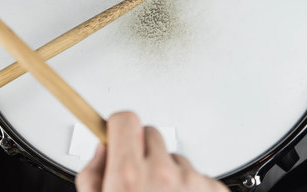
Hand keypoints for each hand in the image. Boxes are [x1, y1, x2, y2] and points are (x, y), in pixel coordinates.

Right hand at [76, 112, 227, 191]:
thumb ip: (92, 176)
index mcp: (128, 175)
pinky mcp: (214, 190)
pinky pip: (198, 175)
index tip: (116, 133)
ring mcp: (192, 182)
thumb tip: (102, 151)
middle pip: (150, 133)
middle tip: (137, 176)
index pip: (125, 120)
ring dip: (167, 172)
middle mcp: (162, 173)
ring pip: (174, 156)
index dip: (117, 127)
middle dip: (141, 150)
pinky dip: (190, 188)